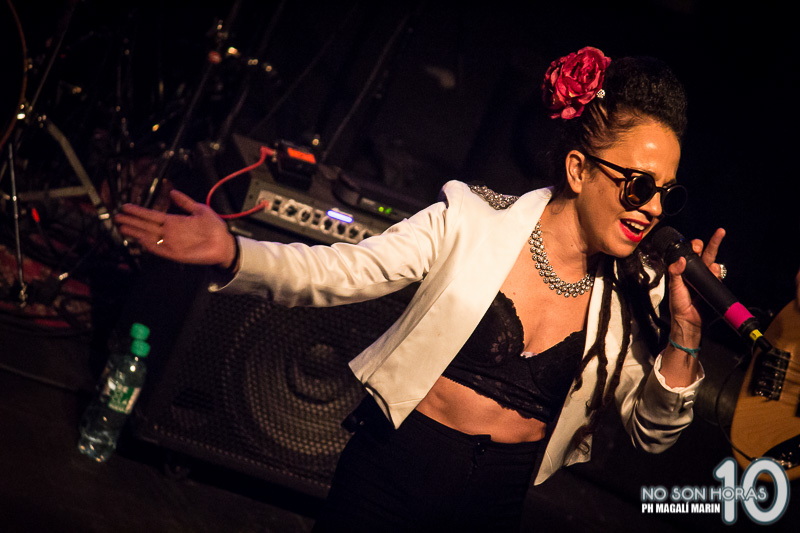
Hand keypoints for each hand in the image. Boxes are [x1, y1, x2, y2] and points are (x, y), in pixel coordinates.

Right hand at [115, 189, 236, 267]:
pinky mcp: (176, 254)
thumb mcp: (200, 210)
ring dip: (136, 232)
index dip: (139, 212)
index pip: (152, 216)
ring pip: (149, 237)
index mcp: (174, 221)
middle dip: (132, 221)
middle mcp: (170, 232)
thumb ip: (185, 202)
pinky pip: (160, 250)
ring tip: (123, 227)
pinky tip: (140, 240)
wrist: (224, 243)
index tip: (126, 207)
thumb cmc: (214, 228)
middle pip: (146, 226)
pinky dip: (150, 245)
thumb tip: (172, 192)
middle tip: (117, 217)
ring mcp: (172, 243)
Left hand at [666, 227, 726, 344]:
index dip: (693, 246)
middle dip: (712, 242)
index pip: (690, 253)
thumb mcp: (674, 287)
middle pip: (706, 253)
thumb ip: (675, 273)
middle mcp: (695, 272)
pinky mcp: (713, 286)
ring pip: (713, 262)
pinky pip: (718, 276)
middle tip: (719, 233)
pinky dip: (717, 272)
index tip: (695, 245)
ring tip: (710, 266)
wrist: (689, 321)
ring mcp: (705, 279)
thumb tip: (681, 260)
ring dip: (714, 259)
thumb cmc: (679, 305)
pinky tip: (714, 273)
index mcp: (684, 270)